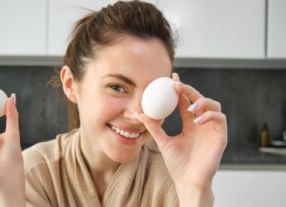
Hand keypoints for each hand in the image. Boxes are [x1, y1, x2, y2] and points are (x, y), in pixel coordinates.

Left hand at [136, 73, 226, 189]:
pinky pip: (220, 118)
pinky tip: (197, 120)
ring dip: (202, 101)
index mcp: (190, 123)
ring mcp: (212, 129)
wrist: (187, 181)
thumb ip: (154, 127)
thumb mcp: (163, 142)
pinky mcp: (221, 136)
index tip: (171, 78)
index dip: (180, 89)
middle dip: (189, 89)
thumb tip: (139, 113)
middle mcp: (202, 124)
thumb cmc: (177, 164)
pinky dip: (210, 115)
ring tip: (189, 107)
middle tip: (177, 85)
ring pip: (214, 104)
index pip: (186, 101)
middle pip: (199, 99)